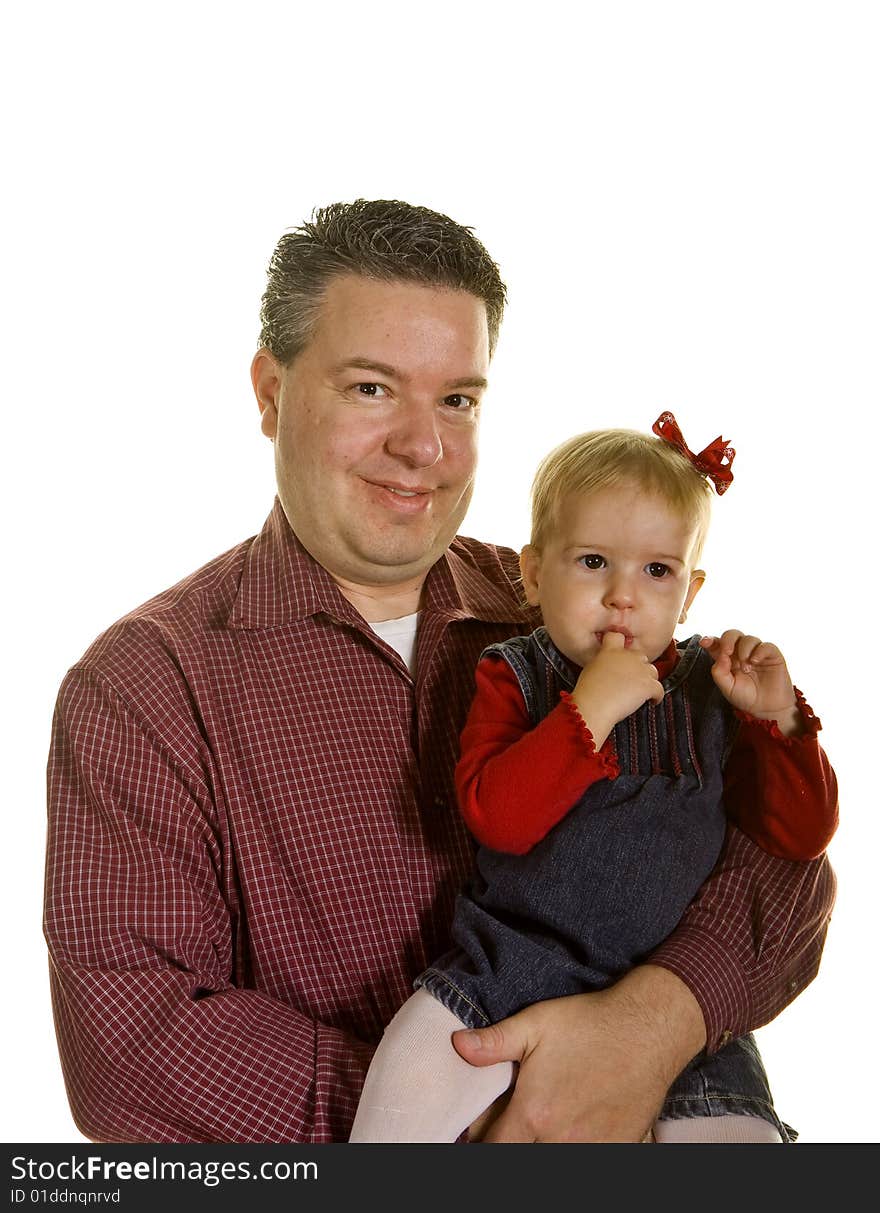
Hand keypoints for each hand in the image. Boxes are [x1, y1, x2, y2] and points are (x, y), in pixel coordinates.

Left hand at [452, 966, 705, 1142]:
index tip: (483, 1127)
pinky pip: (585, 1159)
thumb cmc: (591, 1024)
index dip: (482, 1139)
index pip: (491, 1149)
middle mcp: (559, 1142)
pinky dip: (571, 1144)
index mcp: (533, 1114)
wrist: (649, 1030)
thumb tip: (456, 1046)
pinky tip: (572, 1125)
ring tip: (543, 1121)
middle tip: (512, 1120)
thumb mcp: (535, 1023)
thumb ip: (493, 1042)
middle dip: (510, 1142)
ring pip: (550, 1160)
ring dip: (539, 1144)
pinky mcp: (616, 1150)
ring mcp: (590, 1150)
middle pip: (520, 1156)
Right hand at [571, 631, 663, 747]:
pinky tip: (651, 701)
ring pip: (652, 671)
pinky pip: (659, 689)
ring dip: (648, 680)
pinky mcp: (648, 685)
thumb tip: (607, 667)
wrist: (594, 706)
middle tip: (631, 679)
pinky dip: (656, 696)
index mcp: (610, 650)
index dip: (621, 644)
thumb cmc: (588, 693)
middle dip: (638, 666)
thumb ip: (602, 663)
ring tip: (641, 691)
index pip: (617, 636)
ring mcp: (640, 670)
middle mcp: (627, 656)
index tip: (621, 653)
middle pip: (640, 656)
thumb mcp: (590, 669)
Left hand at [700, 630, 801, 734]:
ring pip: (749, 638)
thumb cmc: (745, 697)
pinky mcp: (772, 655)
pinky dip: (759, 651)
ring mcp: (756, 652)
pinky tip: (755, 661)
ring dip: (744, 650)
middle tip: (727, 651)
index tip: (705, 642)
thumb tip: (721, 655)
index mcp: (727, 658)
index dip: (710, 639)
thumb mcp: (727, 687)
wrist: (766, 708)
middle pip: (732, 635)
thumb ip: (720, 672)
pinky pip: (766, 645)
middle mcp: (740, 652)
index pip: (716, 643)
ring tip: (746, 668)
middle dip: (728, 640)